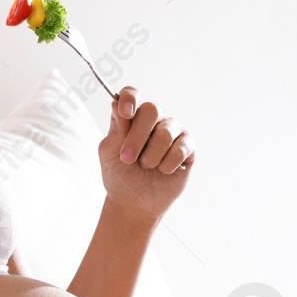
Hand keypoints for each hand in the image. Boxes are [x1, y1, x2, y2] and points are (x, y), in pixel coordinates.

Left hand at [98, 85, 194, 221]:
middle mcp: (153, 120)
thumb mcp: (109, 153)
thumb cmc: (120, 176)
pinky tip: (163, 171)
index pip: (132, 94)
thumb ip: (116, 129)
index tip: (126, 113)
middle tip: (127, 158)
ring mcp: (172, 131)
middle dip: (137, 138)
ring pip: (165, 133)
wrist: (134, 203)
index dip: (130, 98)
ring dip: (151, 157)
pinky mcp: (188, 147)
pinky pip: (181, 148)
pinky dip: (167, 165)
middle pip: (152, 109)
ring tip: (146, 167)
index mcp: (131, 117)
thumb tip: (116, 102)